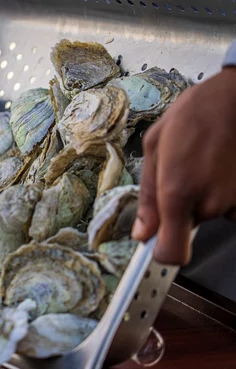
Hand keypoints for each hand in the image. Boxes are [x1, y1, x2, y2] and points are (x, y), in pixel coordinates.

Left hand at [131, 67, 235, 264]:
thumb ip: (147, 196)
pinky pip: (228, 204)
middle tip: (181, 172)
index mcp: (177, 192)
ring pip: (208, 213)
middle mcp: (208, 203)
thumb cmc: (193, 115)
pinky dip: (222, 191)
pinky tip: (219, 165)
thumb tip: (142, 233)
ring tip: (202, 162)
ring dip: (202, 195)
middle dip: (180, 208)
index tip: (155, 244)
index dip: (162, 254)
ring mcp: (233, 201)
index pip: (173, 253)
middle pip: (187, 226)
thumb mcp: (155, 148)